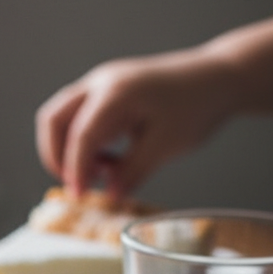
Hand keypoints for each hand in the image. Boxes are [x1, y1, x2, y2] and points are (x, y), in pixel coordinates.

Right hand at [36, 50, 235, 197]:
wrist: (218, 78)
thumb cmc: (198, 106)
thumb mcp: (166, 146)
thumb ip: (132, 172)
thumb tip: (109, 195)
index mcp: (116, 92)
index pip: (81, 135)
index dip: (75, 170)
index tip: (78, 195)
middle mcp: (101, 83)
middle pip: (54, 120)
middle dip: (55, 156)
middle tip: (75, 183)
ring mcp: (101, 85)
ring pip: (61, 118)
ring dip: (67, 150)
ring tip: (98, 172)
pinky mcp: (106, 93)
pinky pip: (78, 118)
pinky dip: (82, 143)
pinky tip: (107, 160)